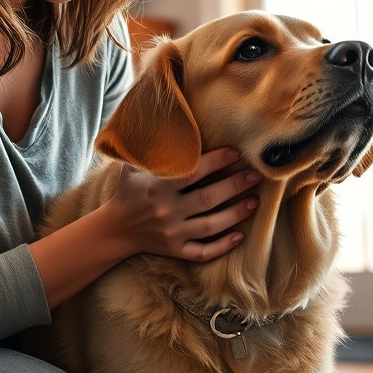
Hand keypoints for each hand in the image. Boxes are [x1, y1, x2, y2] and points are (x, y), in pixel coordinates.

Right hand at [101, 147, 261, 262]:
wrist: (116, 229)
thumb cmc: (129, 191)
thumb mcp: (132, 165)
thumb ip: (149, 147)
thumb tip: (168, 120)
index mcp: (157, 187)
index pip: (193, 172)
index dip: (217, 161)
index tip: (236, 152)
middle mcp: (167, 211)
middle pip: (208, 198)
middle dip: (235, 186)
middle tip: (257, 175)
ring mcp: (172, 233)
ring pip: (211, 226)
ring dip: (236, 214)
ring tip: (255, 202)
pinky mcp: (175, 250)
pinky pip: (202, 252)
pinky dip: (222, 246)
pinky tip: (240, 236)